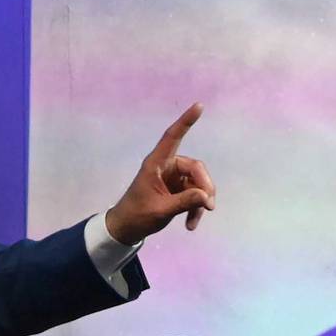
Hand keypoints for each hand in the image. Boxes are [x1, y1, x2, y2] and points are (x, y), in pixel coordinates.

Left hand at [105, 103, 217, 245]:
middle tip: (208, 206)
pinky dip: (195, 208)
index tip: (198, 106)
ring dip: (200, 202)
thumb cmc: (137, 215)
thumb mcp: (161, 210)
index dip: (185, 121)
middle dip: (204, 187)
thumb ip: (185, 202)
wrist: (127, 229)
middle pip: (195, 168)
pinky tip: (190, 224)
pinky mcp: (177, 189)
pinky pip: (195, 194)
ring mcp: (173, 178)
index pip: (172, 137)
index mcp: (156, 163)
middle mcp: (166, 166)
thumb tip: (207, 197)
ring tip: (193, 223)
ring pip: (198, 183)